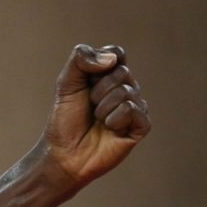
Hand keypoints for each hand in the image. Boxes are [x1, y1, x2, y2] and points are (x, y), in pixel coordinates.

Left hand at [40, 44, 150, 190]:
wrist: (64, 152)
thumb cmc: (66, 119)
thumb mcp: (66, 83)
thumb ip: (81, 59)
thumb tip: (112, 59)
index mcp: (110, 76)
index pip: (116, 54)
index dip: (98, 65)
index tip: (85, 82)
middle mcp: (126, 88)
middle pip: (121, 72)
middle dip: (96, 91)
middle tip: (89, 106)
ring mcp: (136, 107)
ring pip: (125, 92)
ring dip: (102, 108)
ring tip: (97, 120)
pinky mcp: (141, 126)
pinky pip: (131, 110)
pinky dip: (113, 119)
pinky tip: (109, 130)